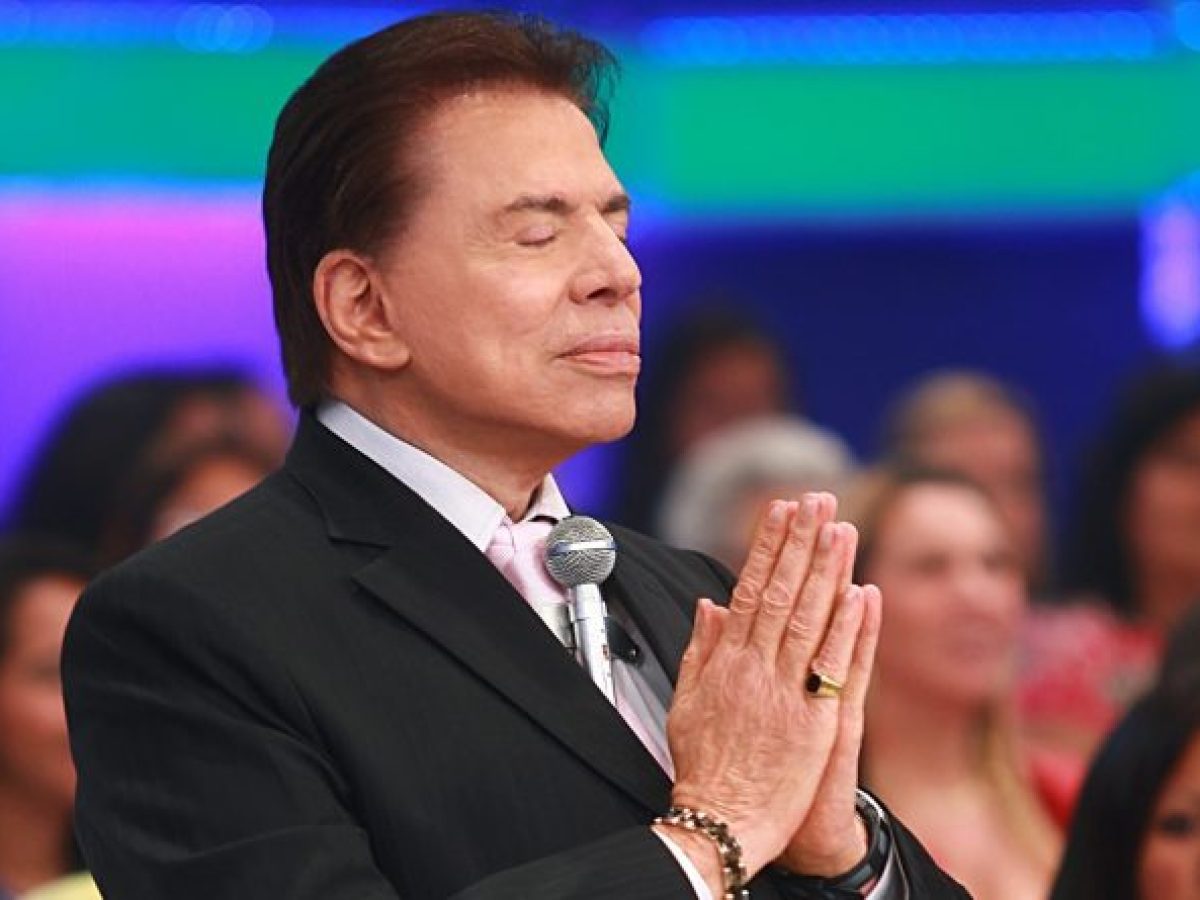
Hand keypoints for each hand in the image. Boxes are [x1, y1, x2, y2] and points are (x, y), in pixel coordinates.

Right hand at [662, 494, 866, 881]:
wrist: (721, 822)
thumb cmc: (704, 766)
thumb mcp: (688, 701)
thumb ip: (701, 648)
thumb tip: (711, 603)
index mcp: (726, 661)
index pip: (750, 588)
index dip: (768, 545)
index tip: (781, 509)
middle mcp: (756, 669)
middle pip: (782, 593)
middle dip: (800, 542)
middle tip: (816, 499)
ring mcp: (786, 693)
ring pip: (809, 619)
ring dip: (826, 571)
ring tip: (840, 528)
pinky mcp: (814, 722)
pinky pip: (835, 667)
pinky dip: (849, 628)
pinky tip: (862, 592)